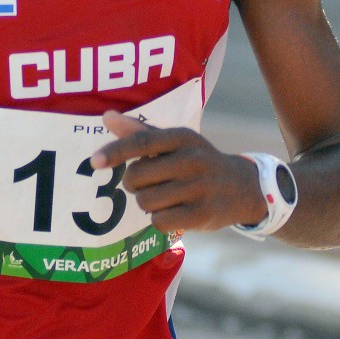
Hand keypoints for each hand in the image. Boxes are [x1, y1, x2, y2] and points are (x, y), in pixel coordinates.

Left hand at [90, 111, 265, 232]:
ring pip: (145, 201)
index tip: (95, 162)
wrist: (244, 187)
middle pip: (136, 177)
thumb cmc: (198, 161)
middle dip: (134, 184)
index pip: (142, 142)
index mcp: (182, 137)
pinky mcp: (202, 215)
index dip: (116, 151)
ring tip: (166, 196)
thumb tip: (106, 116)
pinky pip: (159, 221)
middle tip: (150, 182)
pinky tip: (174, 212)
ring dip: (148, 202)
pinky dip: (160, 219)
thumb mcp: (175, 141)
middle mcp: (191, 159)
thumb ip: (140, 131)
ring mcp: (198, 188)